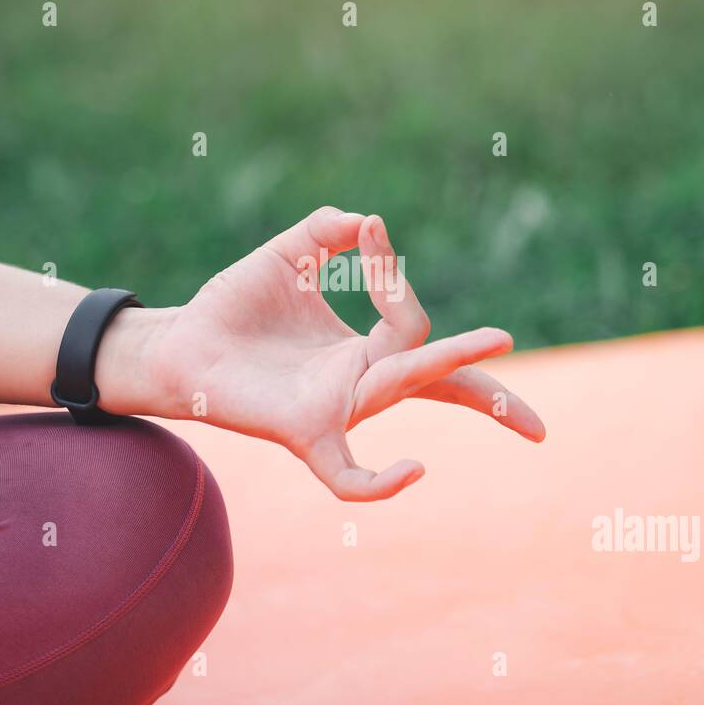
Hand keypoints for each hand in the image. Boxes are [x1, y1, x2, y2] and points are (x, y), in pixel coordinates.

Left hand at [101, 207, 544, 500]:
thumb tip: (367, 220)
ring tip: (497, 339)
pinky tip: (415, 469)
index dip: (397, 274)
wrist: (181, 342)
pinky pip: (347, 476)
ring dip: (446, 362)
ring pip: (404, 388)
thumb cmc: (236, 307)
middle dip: (486, 383)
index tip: (369, 233)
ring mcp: (336, 410)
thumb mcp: (289, 253)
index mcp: (364, 349)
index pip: (417, 329)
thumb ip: (328, 229)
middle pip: (437, 379)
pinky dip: (379, 484)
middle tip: (523, 380)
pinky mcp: (302, 432)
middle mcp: (360, 383)